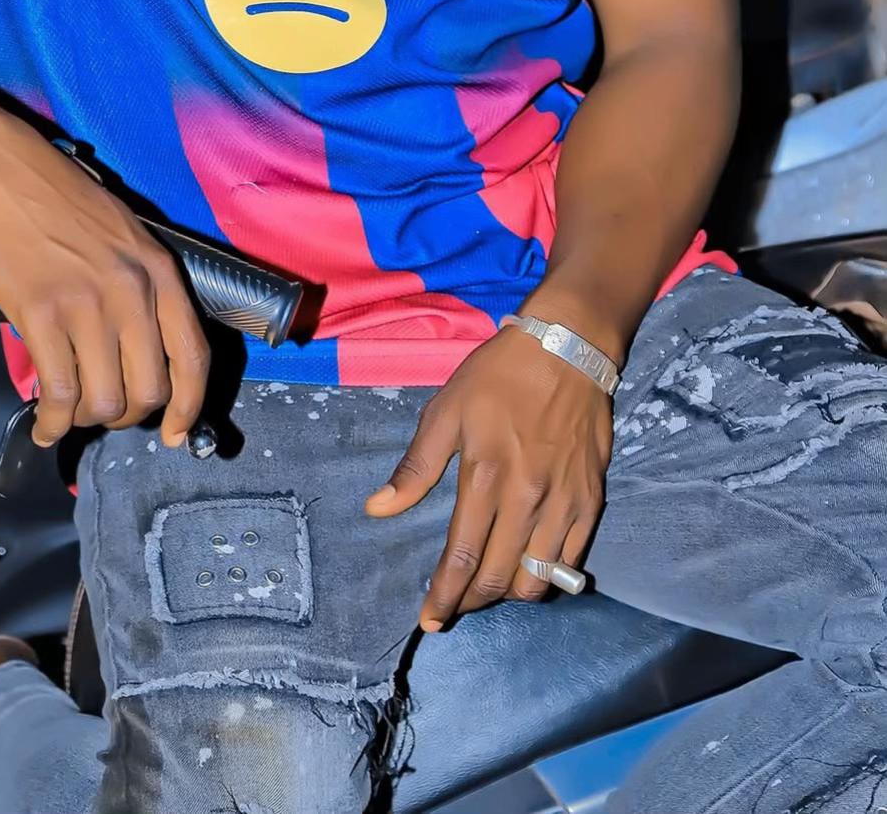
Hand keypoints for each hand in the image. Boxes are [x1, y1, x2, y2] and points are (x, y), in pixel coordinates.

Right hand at [0, 120, 209, 449]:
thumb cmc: (56, 197)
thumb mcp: (121, 234)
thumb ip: (139, 287)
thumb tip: (139, 350)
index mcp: (158, 271)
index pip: (193, 357)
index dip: (189, 408)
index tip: (175, 434)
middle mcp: (132, 292)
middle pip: (149, 390)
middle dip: (126, 415)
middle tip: (100, 410)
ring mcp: (86, 304)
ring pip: (104, 401)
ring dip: (84, 418)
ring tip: (67, 410)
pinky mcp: (40, 314)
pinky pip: (58, 392)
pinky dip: (50, 421)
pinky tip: (40, 423)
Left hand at [365, 327, 611, 630]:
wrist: (568, 349)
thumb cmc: (498, 376)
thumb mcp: (446, 411)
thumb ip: (416, 467)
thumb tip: (377, 509)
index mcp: (485, 478)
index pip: (462, 558)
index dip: (444, 596)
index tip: (430, 619)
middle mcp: (527, 500)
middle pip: (498, 578)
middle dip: (471, 601)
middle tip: (454, 604)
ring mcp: (564, 504)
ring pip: (538, 579)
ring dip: (509, 593)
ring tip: (490, 585)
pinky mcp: (591, 501)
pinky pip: (571, 561)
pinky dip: (548, 577)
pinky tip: (530, 569)